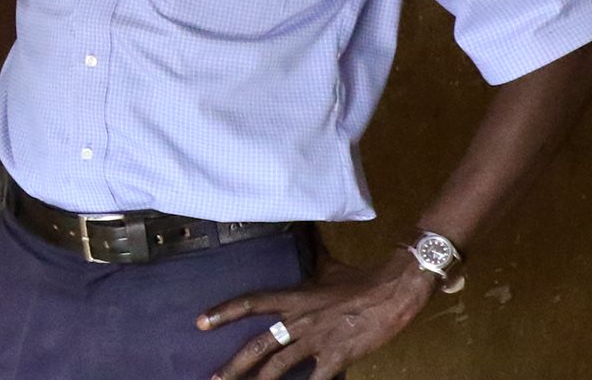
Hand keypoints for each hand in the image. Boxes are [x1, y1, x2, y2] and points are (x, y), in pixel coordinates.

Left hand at [197, 248, 438, 379]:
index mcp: (294, 297)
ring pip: (279, 367)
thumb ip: (309, 254)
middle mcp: (300, 320)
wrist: (390, 293)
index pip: (252, 302)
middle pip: (259, 345)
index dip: (225, 312)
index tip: (201, 323)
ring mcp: (317, 342)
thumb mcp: (326, 265)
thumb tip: (299, 226)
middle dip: (234, 365)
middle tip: (213, 378)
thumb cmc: (357, 279)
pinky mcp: (336, 360)